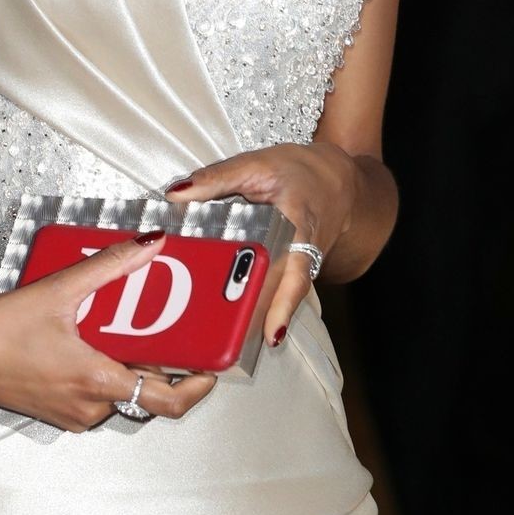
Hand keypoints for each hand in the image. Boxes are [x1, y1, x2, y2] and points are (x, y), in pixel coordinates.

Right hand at [0, 231, 216, 432]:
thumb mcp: (59, 289)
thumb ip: (111, 265)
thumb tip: (150, 244)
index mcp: (97, 383)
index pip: (166, 402)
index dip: (196, 389)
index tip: (210, 368)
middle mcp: (88, 408)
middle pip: (146, 396)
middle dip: (163, 368)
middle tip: (173, 337)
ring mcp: (70, 414)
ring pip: (119, 396)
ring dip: (130, 369)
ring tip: (132, 331)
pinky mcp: (54, 410)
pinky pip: (94, 397)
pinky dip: (104, 374)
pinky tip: (94, 342)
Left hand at [163, 141, 359, 346]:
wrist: (337, 183)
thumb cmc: (300, 173)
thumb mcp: (258, 165)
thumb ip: (217, 178)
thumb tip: (176, 195)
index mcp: (298, 228)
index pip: (293, 272)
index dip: (282, 305)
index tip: (270, 334)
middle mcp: (302, 256)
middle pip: (281, 297)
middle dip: (258, 321)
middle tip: (232, 349)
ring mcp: (298, 268)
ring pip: (275, 299)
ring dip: (251, 319)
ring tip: (221, 346)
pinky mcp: (289, 272)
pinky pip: (271, 291)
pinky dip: (248, 304)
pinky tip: (219, 321)